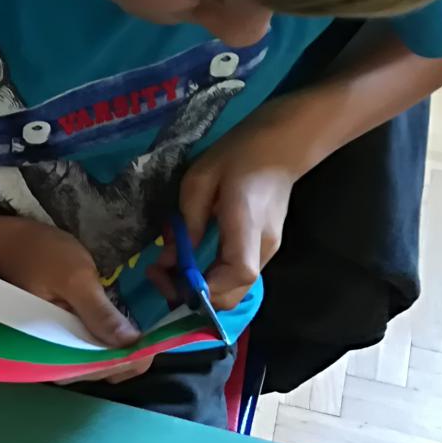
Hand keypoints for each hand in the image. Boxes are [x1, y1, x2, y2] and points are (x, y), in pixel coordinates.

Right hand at [0, 217, 149, 384]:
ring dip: (120, 350)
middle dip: (129, 356)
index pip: (100, 369)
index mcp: (51, 351)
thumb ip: (100, 313)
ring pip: (95, 363)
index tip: (157, 340)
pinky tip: (120, 329)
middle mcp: (50, 359)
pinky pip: (86, 351)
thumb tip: (131, 344)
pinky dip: (106, 343)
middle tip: (153, 332)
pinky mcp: (55, 340)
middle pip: (99, 371)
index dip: (132, 359)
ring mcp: (53, 350)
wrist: (1, 243)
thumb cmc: (36, 255)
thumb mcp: (74, 277)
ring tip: (141, 331)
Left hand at [177, 111, 301, 309]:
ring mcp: (265, 252)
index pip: (238, 273)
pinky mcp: (260, 252)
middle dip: (192, 296)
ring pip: (232, 292)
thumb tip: (169, 259)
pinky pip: (233, 280)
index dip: (204, 287)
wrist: (281, 146)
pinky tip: (187, 267)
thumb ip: (187, 222)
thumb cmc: (240, 155)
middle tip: (160, 275)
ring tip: (168, 272)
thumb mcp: (201, 180)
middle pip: (233, 295)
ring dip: (199, 291)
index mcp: (248, 226)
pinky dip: (209, 282)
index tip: (169, 278)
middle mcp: (262, 247)